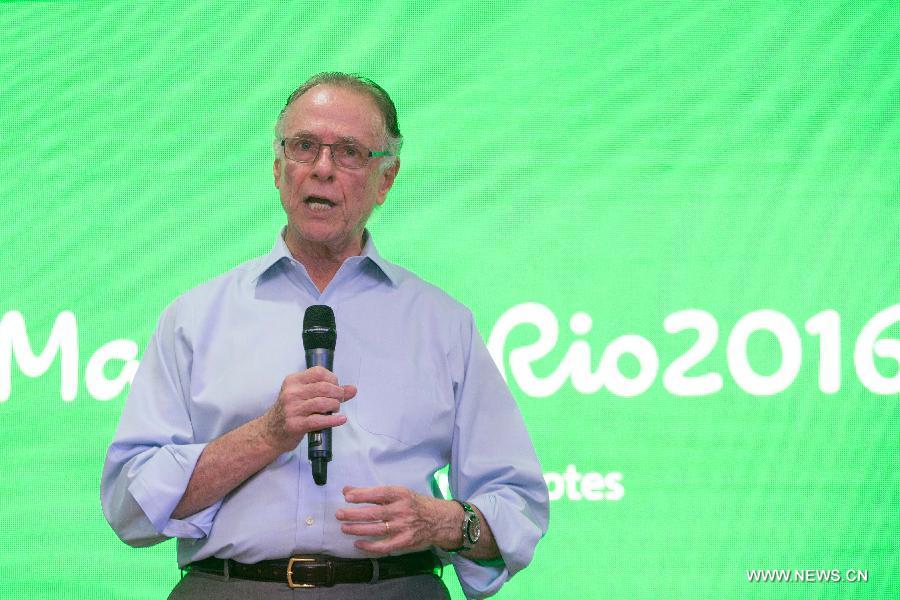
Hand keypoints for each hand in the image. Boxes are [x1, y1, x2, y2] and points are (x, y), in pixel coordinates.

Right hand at [262, 366, 356, 452]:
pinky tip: (341, 419)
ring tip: (335, 409)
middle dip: (337, 393)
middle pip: (324, 387)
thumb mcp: (304, 396)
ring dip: (335, 406)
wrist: (270, 432)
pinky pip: (319, 420)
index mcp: (293, 381)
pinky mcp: (295, 424)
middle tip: (339, 400)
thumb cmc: (291, 411)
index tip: (336, 387)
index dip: (332, 379)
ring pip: (323, 403)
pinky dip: (333, 420)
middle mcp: (291, 392)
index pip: (318, 372)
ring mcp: (292, 409)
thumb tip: (352, 389)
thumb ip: (329, 391)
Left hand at [336, 485, 462, 554]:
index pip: (379, 493)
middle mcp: (402, 510)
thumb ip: (373, 493)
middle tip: (339, 514)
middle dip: (354, 514)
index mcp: (401, 494)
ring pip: (376, 529)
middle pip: (374, 513)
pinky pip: (384, 546)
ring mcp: (404, 527)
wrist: (440, 520)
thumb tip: (347, 490)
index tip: (347, 496)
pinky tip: (357, 543)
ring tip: (344, 527)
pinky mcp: (404, 542)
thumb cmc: (416, 504)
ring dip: (358, 529)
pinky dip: (369, 546)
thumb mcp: (399, 493)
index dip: (362, 495)